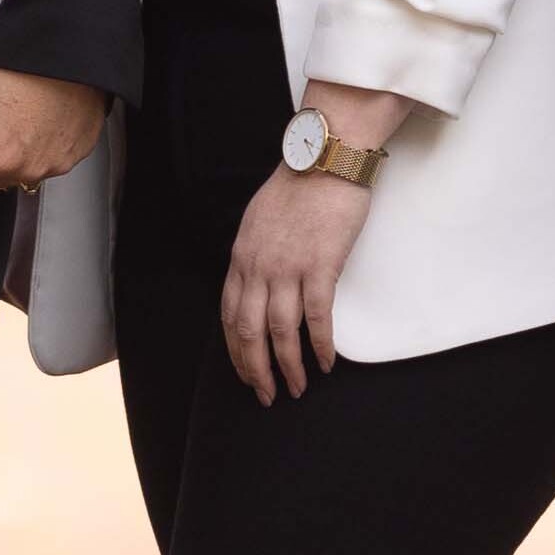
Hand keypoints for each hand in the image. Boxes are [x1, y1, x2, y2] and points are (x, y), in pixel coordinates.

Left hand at [0, 65, 102, 200]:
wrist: (76, 49)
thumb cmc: (30, 65)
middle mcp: (29, 168)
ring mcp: (54, 164)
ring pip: (16, 173)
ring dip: (4, 154)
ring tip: (7, 116)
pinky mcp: (74, 154)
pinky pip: (45, 162)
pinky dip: (34, 147)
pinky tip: (33, 118)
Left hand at [219, 80, 403, 402]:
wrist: (324, 159)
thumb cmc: (296, 186)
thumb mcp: (258, 221)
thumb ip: (255, 254)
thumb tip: (257, 282)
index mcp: (241, 257)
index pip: (229, 315)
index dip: (236, 350)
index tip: (245, 373)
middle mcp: (258, 267)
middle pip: (249, 331)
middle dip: (256, 370)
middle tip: (266, 396)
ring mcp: (288, 268)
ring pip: (280, 332)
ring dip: (288, 367)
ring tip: (296, 389)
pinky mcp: (320, 266)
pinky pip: (316, 317)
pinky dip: (319, 346)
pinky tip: (324, 363)